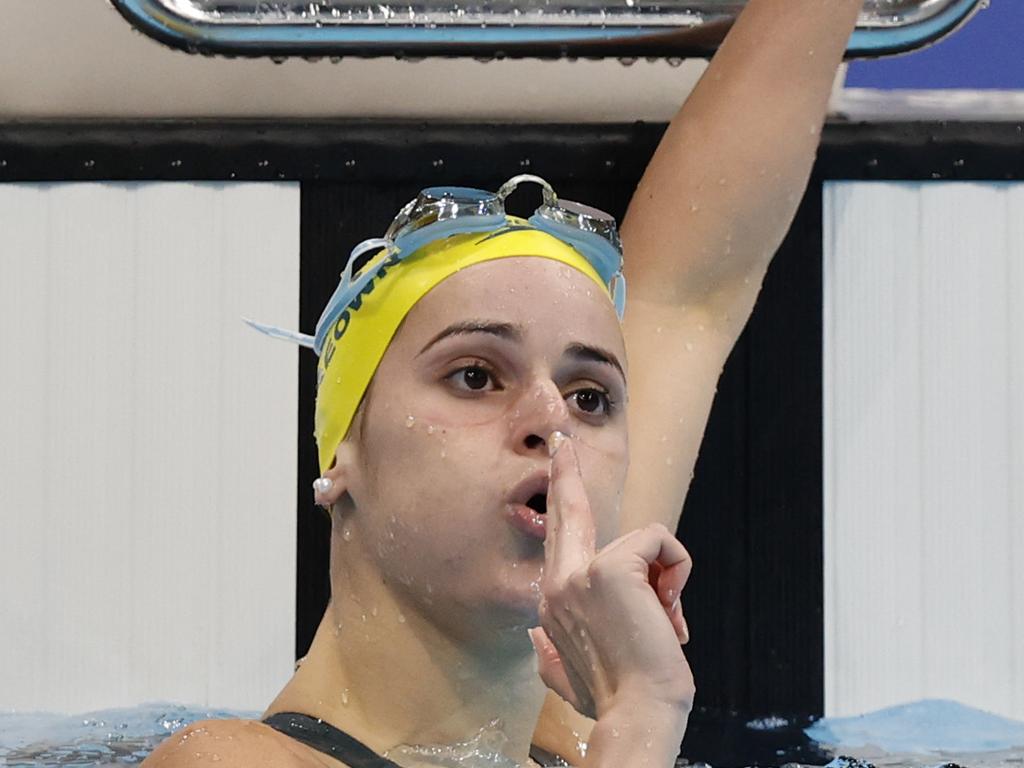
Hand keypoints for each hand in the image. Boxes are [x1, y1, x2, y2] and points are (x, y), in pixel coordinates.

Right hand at [529, 433, 694, 720]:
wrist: (637, 712)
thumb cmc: (613, 699)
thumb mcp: (566, 676)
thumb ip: (547, 655)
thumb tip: (534, 640)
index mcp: (552, 604)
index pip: (556, 539)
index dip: (559, 497)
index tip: (557, 457)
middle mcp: (559, 582)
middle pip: (568, 510)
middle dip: (565, 472)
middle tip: (563, 440)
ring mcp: (582, 572)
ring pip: (641, 540)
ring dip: (667, 579)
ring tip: (666, 622)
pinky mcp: (612, 568)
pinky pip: (659, 541)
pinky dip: (678, 570)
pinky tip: (671, 612)